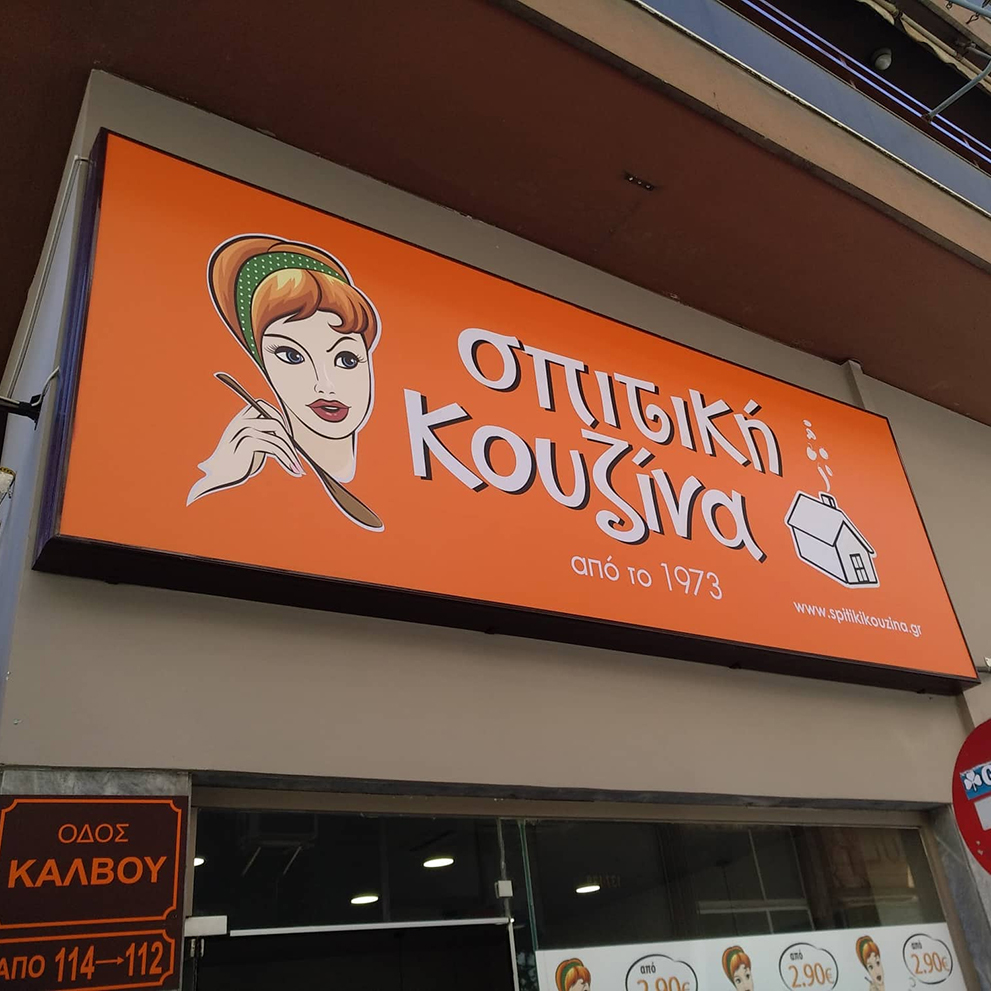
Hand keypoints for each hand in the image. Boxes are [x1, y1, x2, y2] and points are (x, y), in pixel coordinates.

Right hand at [187, 400, 303, 503]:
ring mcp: (244, 430)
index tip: (287, 439)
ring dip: (291, 454)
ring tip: (297, 469)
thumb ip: (264, 434)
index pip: (264, 406)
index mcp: (241, 418)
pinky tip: (291, 470)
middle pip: (276, 421)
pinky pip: (274, 447)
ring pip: (278, 437)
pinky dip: (286, 459)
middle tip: (296, 457)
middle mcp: (242, 421)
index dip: (279, 419)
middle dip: (289, 440)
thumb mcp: (251, 443)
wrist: (218, 475)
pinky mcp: (247, 442)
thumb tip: (289, 435)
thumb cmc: (237, 462)